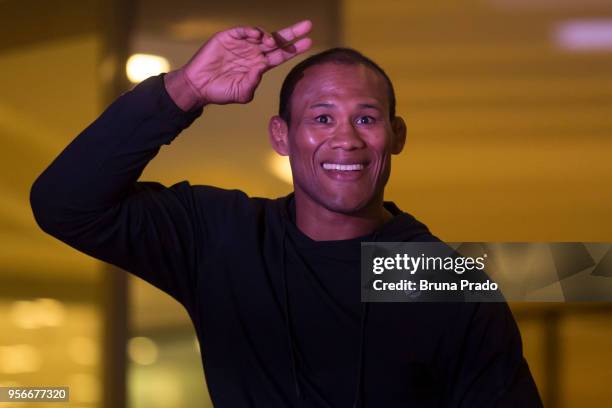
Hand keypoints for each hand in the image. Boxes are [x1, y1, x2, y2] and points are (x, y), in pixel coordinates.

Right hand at [174, 20, 311, 106]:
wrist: (198, 86)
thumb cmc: (221, 92)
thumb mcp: (242, 93)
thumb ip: (253, 83)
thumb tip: (261, 68)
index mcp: (259, 66)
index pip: (281, 55)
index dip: (294, 49)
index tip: (309, 42)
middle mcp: (253, 53)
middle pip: (277, 41)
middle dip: (292, 33)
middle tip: (307, 25)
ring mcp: (241, 44)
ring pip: (261, 34)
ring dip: (270, 36)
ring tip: (271, 42)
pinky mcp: (228, 37)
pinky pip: (243, 30)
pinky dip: (251, 30)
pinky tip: (257, 35)